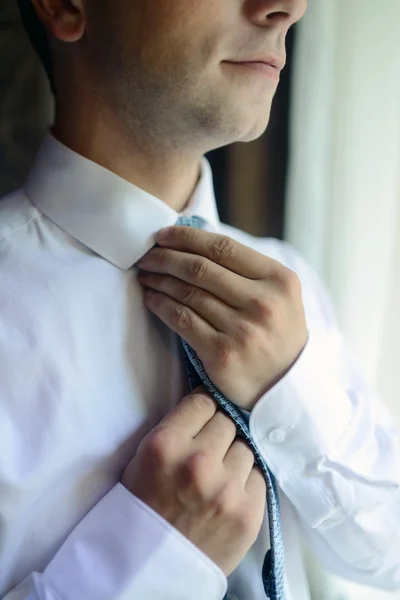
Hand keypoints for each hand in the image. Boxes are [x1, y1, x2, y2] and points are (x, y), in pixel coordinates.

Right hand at [122, 386, 265, 575]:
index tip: (202, 422)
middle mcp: (198, 462)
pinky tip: (229, 495)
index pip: (203, 402)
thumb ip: (177, 431)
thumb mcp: (144, 459)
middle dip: (219, 436)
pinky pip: (258, 477)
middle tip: (208, 453)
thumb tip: (210, 406)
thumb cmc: (144, 508)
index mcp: (166, 444)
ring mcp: (226, 489)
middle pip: (227, 423)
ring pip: (246, 449)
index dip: (203, 412)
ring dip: (234, 460)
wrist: (149, 568)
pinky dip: (246, 483)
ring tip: (218, 477)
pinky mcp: (248, 513)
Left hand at [136, 226, 307, 409]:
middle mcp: (263, 303)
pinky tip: (151, 298)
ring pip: (187, 293)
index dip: (186, 238)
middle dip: (165, 257)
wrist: (285, 387)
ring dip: (159, 280)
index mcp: (279, 280)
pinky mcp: (222, 354)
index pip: (223, 247)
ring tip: (146, 275)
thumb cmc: (275, 333)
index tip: (163, 236)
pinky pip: (181, 320)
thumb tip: (193, 242)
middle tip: (146, 256)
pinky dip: (160, 305)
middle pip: (200, 268)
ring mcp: (243, 330)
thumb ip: (247, 270)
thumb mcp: (278, 295)